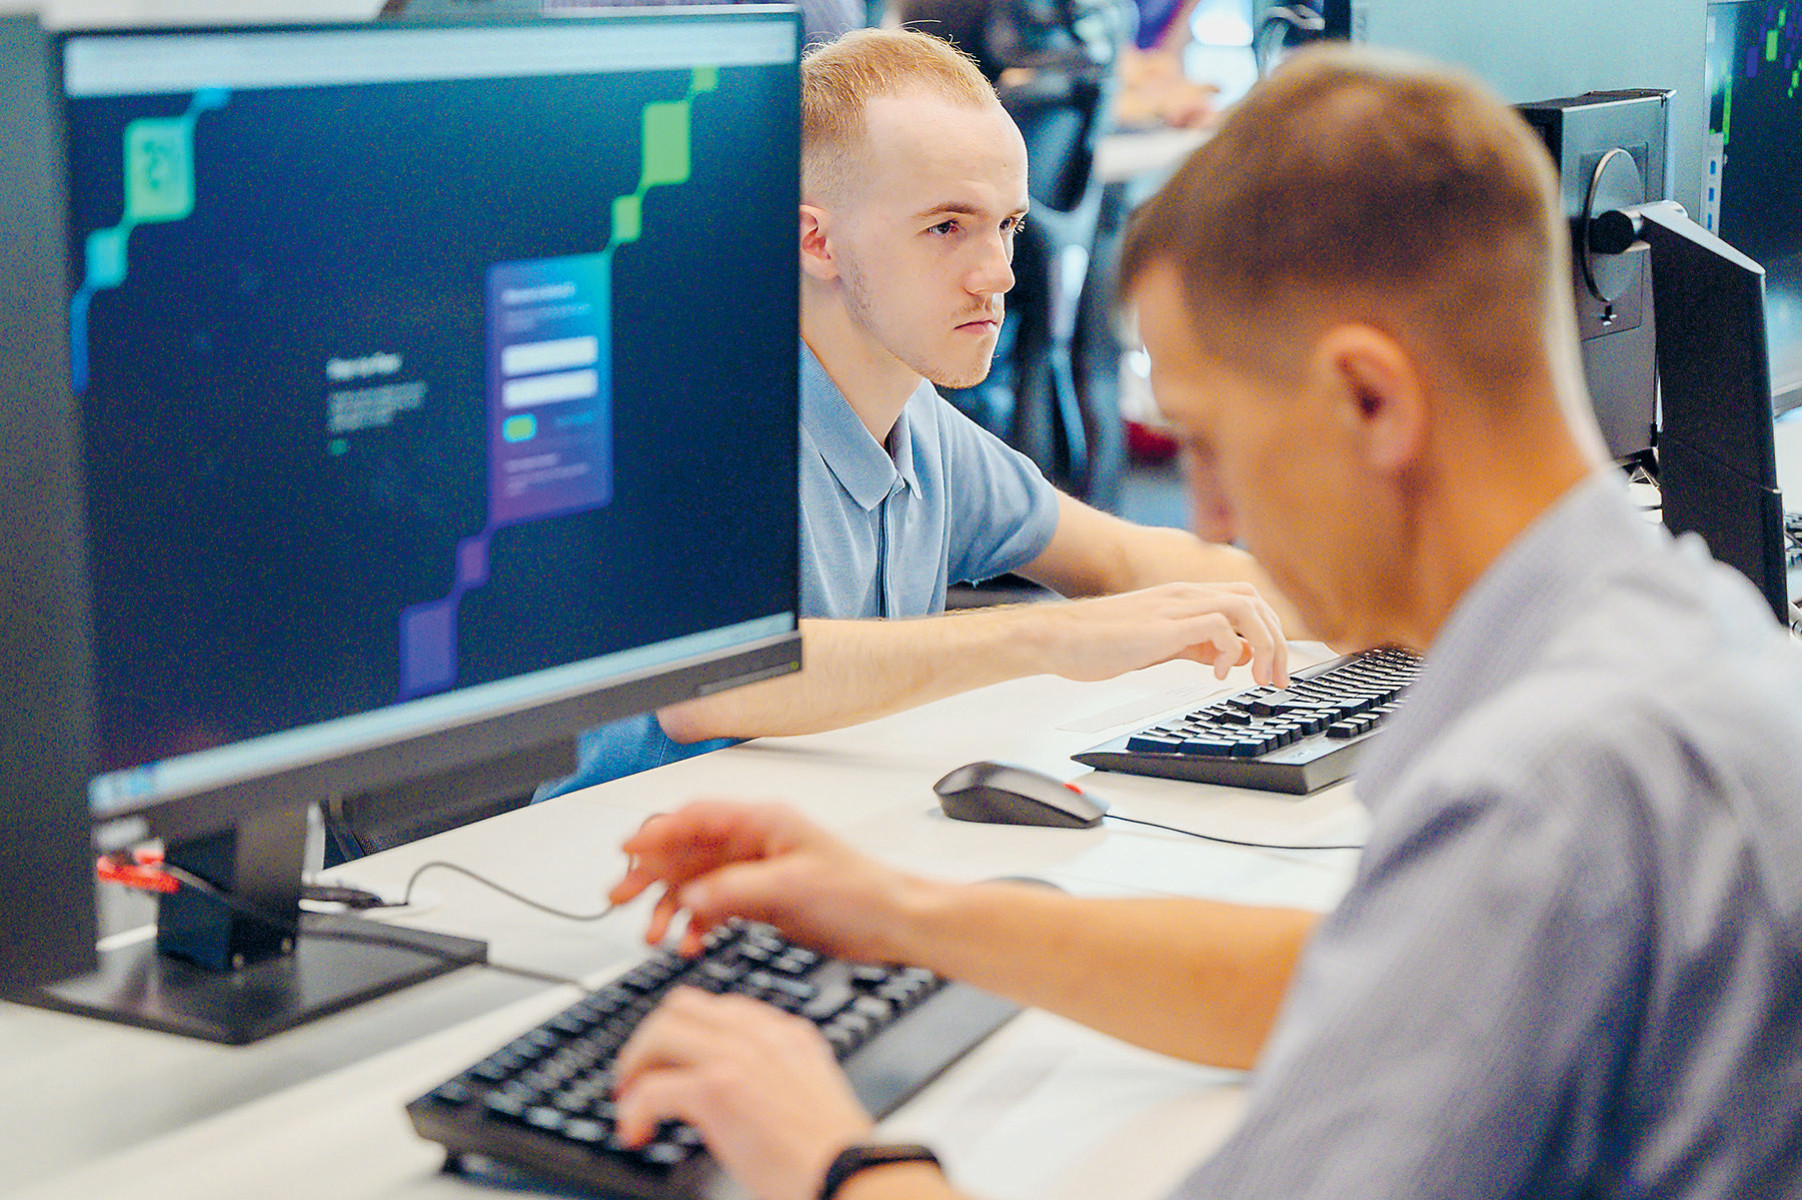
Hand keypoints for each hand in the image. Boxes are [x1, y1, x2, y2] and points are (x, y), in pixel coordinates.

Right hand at [609, 801, 927, 959]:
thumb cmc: (861, 892)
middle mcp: (754, 843)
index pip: (697, 817)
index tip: (629, 850)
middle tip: (620, 896)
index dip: (659, 831)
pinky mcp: (760, 900)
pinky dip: (697, 924)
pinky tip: (689, 943)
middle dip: (651, 872)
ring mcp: (755, 872)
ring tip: (653, 934)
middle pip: (687, 850)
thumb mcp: (794, 886)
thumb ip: (736, 889)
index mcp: (763, 822)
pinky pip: (713, 907)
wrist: (894, 924)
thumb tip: (688, 895)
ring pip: (695, 883)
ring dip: (671, 906)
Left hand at [613, 987, 873, 1199]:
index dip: (687, 1033)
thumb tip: (730, 1092)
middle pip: (683, 1005)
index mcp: (787, 1033)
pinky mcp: (718, 1089)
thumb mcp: (806, 1094)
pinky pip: (652, 1087)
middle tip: (638, 1077)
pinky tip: (636, 1132)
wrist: (848, 1176)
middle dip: (651, 1039)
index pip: (721, 1008)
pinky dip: (633, 1109)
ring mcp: (739, 1055)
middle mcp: (762, 1033)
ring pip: (660, 1031)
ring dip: (635, 1065)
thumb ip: (771, 1077)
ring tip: (628, 1100)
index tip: (672, 1062)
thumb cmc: (832, 1155)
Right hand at [1027, 581, 1288, 686]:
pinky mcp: (1164, 625)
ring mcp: (1175, 607)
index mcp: (1185, 598)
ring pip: (1246, 608)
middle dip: (1277, 641)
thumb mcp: (1158, 643)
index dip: (1270, 632)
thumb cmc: (1097, 642)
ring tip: (1258, 678)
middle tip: (1275, 679)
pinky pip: (1218, 626)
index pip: (1247, 600)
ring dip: (1264, 644)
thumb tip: (1228, 656)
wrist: (1057, 638)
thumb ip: (1194, 645)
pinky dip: (1229, 651)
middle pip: (1256, 600)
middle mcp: (1185, 596)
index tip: (1271, 669)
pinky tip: (1216, 674)